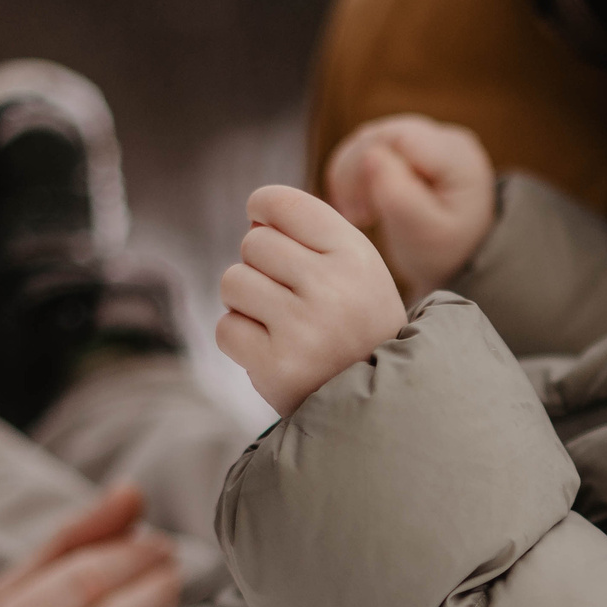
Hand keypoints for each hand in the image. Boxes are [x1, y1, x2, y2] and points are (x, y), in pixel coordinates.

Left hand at [215, 184, 407, 416]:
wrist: (380, 403)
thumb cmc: (356, 323)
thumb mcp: (356, 268)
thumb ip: (309, 235)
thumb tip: (253, 220)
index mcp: (356, 255)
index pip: (282, 204)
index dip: (262, 209)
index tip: (265, 225)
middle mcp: (332, 288)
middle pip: (253, 244)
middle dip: (260, 266)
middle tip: (289, 295)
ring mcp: (304, 329)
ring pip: (232, 283)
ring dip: (246, 302)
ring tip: (281, 323)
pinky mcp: (277, 367)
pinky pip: (226, 329)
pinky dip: (241, 339)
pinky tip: (272, 350)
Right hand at [324, 114, 497, 296]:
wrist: (456, 256)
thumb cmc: (444, 249)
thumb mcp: (427, 234)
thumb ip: (402, 197)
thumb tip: (370, 154)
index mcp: (457, 157)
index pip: (399, 139)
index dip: (365, 164)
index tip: (360, 211)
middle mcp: (443, 138)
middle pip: (381, 135)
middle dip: (355, 172)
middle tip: (355, 216)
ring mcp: (425, 138)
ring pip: (368, 138)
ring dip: (350, 175)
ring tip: (358, 214)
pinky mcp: (407, 147)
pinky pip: (367, 147)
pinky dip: (353, 175)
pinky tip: (360, 205)